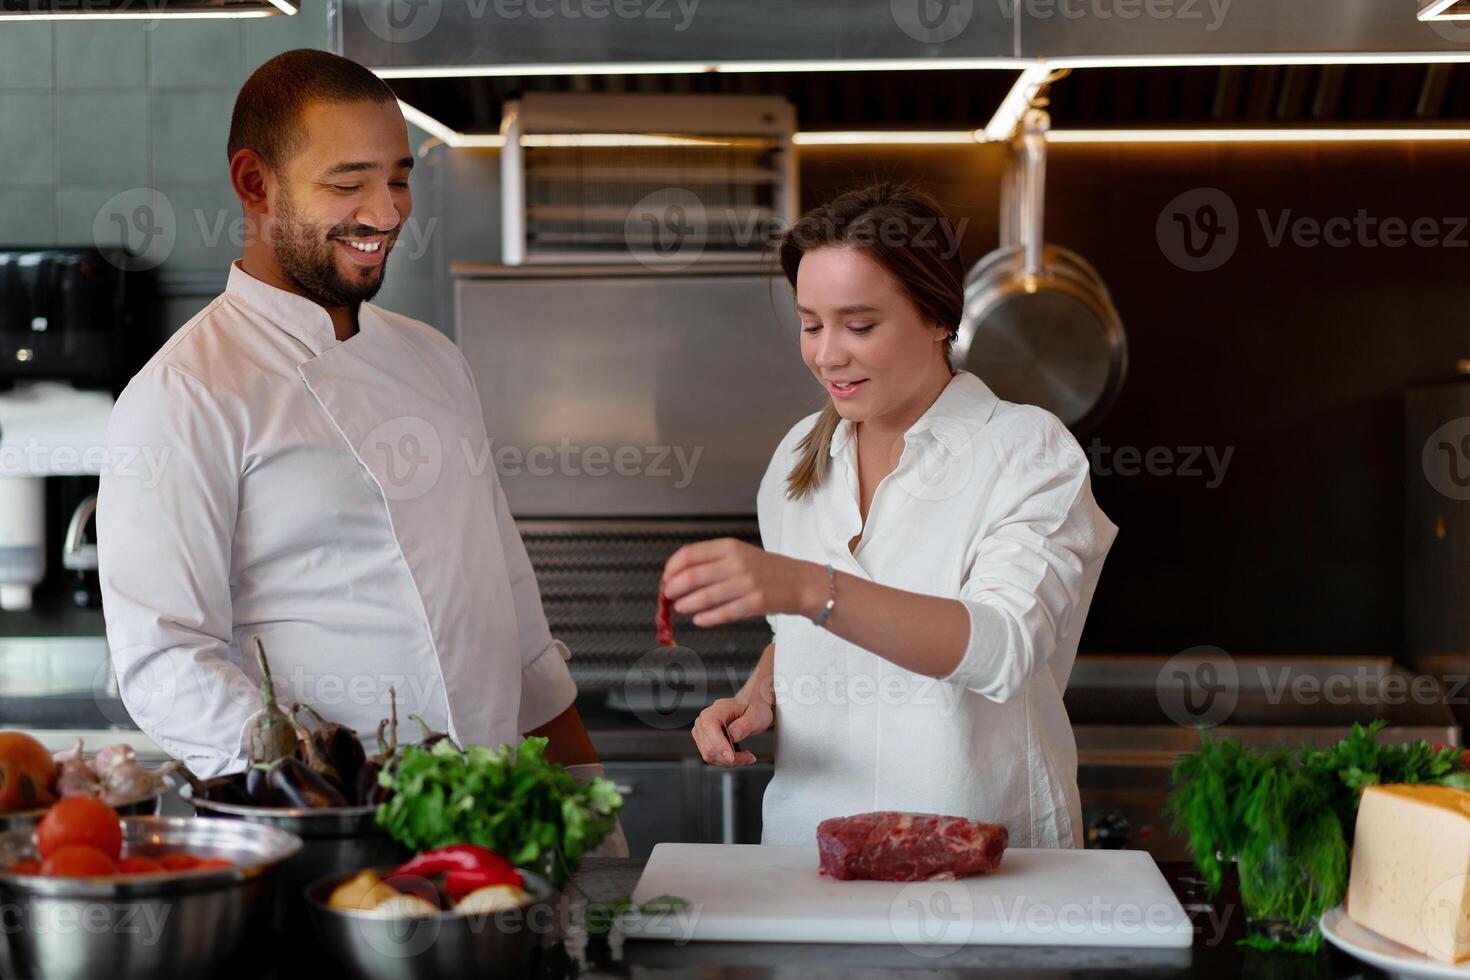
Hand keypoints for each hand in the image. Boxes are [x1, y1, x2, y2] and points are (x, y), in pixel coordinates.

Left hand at [662, 538, 822, 627]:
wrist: (802, 583)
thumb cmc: (768, 570)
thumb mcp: (741, 554)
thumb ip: (713, 561)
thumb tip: (678, 575)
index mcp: (730, 546)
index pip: (689, 554)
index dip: (672, 568)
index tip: (666, 578)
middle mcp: (737, 562)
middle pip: (692, 576)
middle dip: (673, 588)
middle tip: (668, 596)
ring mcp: (747, 583)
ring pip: (704, 597)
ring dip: (686, 604)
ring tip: (680, 608)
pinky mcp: (756, 603)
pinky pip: (723, 613)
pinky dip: (706, 618)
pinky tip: (698, 620)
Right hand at [691, 697, 771, 766]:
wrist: (752, 708)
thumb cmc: (754, 708)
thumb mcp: (756, 715)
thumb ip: (744, 725)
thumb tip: (733, 735)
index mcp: (718, 709)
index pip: (710, 726)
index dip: (719, 744)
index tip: (731, 757)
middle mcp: (706, 719)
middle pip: (709, 746)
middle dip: (729, 757)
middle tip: (748, 756)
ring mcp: (703, 731)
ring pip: (709, 755)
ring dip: (729, 761)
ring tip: (745, 756)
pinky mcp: (705, 741)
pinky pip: (712, 757)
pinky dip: (726, 761)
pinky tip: (738, 755)